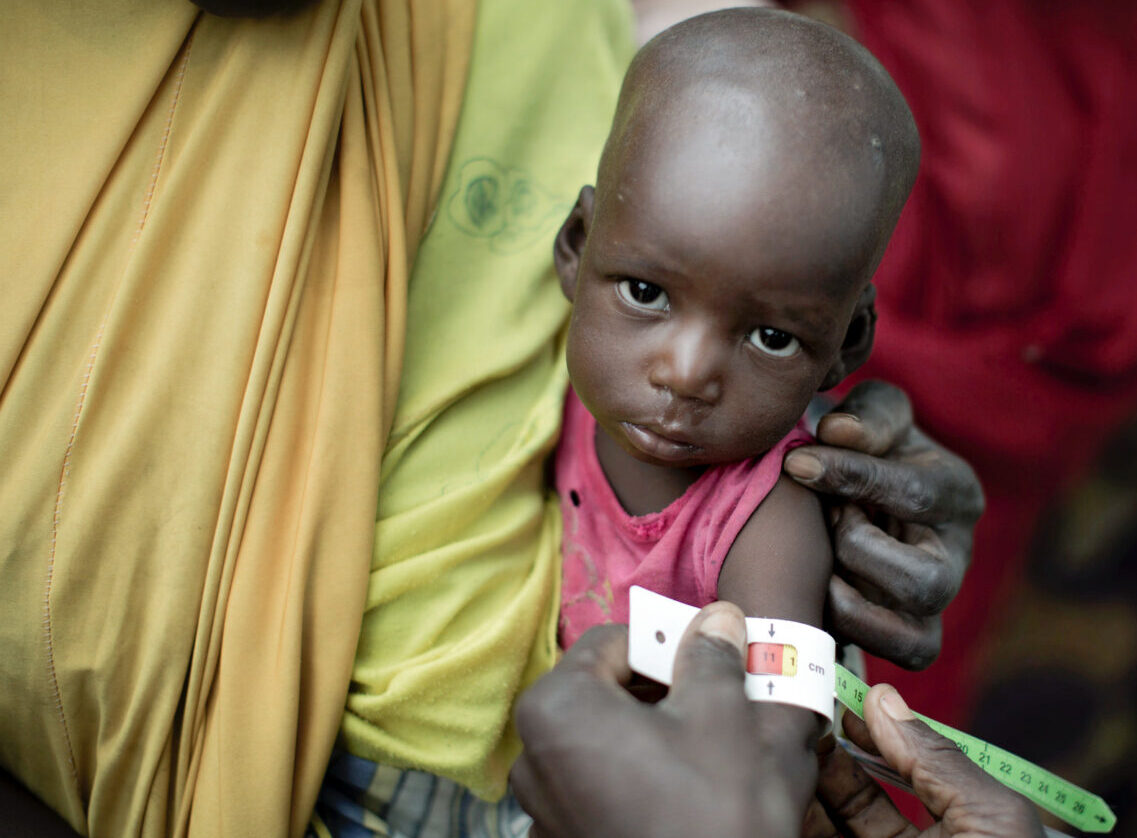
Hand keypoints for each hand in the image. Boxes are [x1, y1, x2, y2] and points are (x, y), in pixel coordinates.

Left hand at [512, 603, 815, 837]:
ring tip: (714, 748)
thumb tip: (718, 619)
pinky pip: (604, 786)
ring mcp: (544, 808)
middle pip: (607, 691)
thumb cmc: (711, 810)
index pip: (614, 642)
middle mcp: (533, 755)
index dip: (671, 642)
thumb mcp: (724, 714)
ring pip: (609, 741)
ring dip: (659, 733)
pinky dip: (642, 776)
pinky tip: (687, 793)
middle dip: (666, 690)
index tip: (715, 660)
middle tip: (723, 701)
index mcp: (556, 706)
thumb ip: (713, 656)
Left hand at [784, 380, 983, 668]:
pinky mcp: (916, 632)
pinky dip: (855, 627)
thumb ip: (864, 418)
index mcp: (956, 491)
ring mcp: (938, 598)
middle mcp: (957, 551)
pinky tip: (819, 589)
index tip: (795, 463)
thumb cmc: (863, 447)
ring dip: (851, 593)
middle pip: (924, 580)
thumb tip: (836, 432)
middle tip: (822, 519)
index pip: (915, 495)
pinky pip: (904, 652)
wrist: (853, 490)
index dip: (851, 478)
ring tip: (819, 555)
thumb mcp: (870, 416)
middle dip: (856, 550)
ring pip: (914, 625)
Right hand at [805, 685, 1043, 837]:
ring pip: (836, 813)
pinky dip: (800, 811)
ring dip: (812, 776)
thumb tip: (884, 699)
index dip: (881, 733)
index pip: (915, 771)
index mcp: (967, 829)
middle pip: (866, 792)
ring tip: (796, 740)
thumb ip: (938, 758)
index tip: (848, 699)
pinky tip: (792, 786)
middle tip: (810, 713)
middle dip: (835, 749)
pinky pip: (814, 835)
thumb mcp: (991, 817)